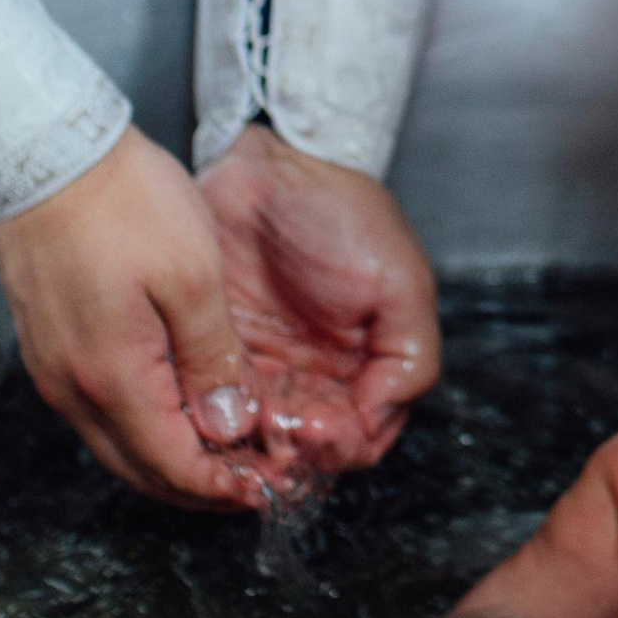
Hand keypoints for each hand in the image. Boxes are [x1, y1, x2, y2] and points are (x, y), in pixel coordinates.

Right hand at [0, 126, 265, 506]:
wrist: (45, 151)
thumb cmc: (124, 201)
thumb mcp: (192, 277)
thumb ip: (212, 360)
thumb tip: (230, 429)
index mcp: (114, 377)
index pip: (173, 466)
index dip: (222, 488)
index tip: (265, 488)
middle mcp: (74, 389)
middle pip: (141, 469)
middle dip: (199, 486)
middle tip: (252, 480)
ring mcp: (55, 370)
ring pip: (118, 445)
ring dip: (171, 459)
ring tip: (225, 450)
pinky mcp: (49, 347)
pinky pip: (101, 411)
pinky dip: (144, 426)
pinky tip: (179, 408)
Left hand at [197, 125, 439, 486]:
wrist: (267, 165)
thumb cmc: (342, 214)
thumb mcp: (400, 281)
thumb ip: (410, 358)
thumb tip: (379, 418)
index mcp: (367, 369)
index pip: (359, 440)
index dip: (338, 447)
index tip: (316, 428)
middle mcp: (315, 377)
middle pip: (304, 450)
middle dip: (290, 452)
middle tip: (274, 429)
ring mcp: (263, 366)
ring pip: (255, 436)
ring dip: (247, 441)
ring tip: (240, 418)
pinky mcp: (213, 351)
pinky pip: (210, 403)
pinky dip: (210, 414)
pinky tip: (207, 403)